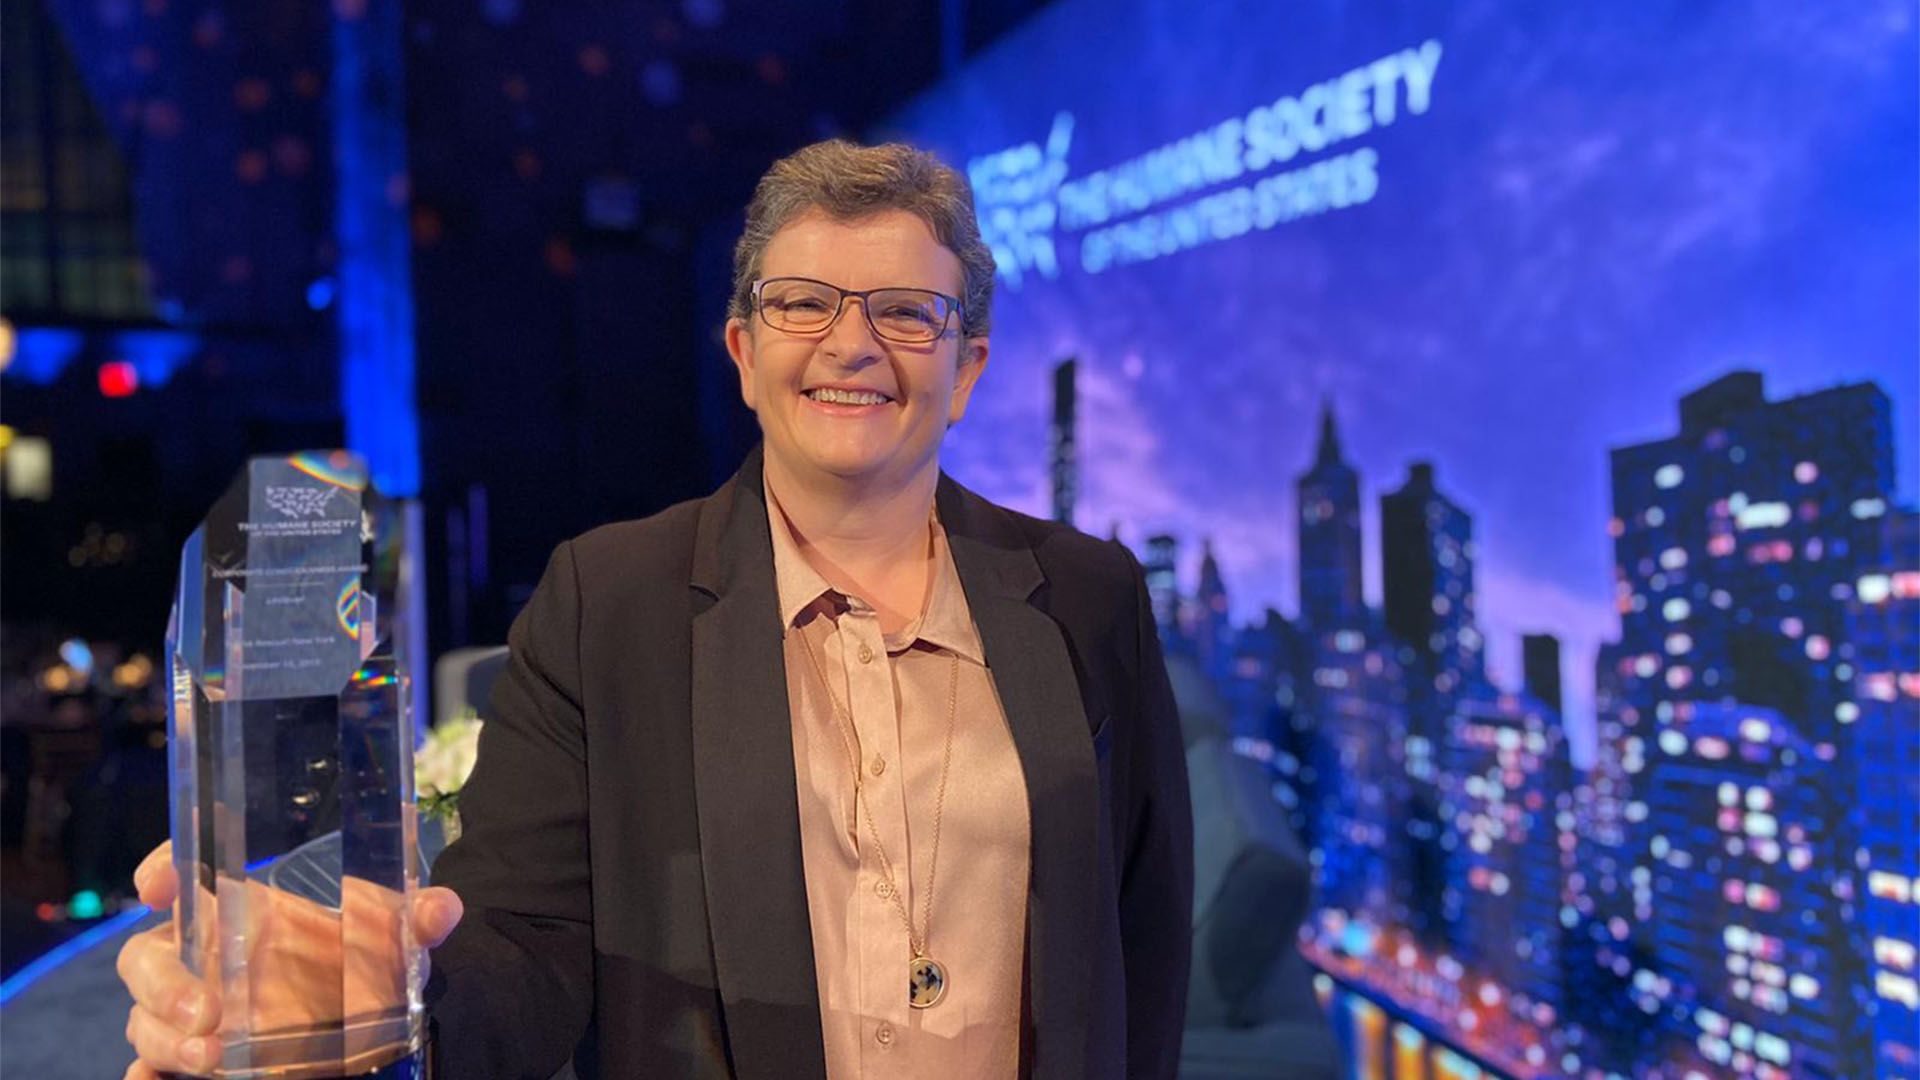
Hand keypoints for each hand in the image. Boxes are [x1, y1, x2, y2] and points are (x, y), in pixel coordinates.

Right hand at [118, 841, 463, 1078]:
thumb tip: (442, 910)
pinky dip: (149, 1075)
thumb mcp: (394, 941)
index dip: (162, 868)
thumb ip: (416, 919)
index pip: (186, 876)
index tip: (156, 886)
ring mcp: (194, 1011)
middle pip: (146, 960)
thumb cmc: (365, 965)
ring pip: (145, 1020)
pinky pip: (149, 1067)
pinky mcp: (195, 1056)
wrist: (367, 1023)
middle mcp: (206, 958)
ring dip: (167, 1039)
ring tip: (212, 1058)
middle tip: (208, 1013)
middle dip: (164, 985)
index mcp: (243, 910)